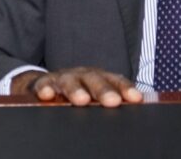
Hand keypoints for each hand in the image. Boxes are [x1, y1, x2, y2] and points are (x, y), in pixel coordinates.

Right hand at [11, 67, 142, 107]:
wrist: (47, 84)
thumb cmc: (79, 92)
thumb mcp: (96, 95)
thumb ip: (112, 99)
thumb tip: (137, 105)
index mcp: (99, 78)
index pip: (115, 81)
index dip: (125, 89)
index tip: (135, 99)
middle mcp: (83, 75)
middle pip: (94, 80)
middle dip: (103, 90)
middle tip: (112, 101)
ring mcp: (63, 78)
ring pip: (70, 82)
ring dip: (76, 90)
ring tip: (81, 100)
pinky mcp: (44, 84)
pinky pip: (44, 85)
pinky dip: (45, 89)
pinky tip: (47, 95)